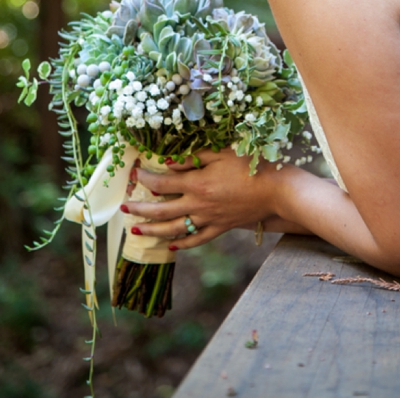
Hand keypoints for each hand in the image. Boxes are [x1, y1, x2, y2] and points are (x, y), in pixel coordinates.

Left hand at [121, 147, 279, 248]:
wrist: (276, 190)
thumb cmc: (250, 165)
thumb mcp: (222, 153)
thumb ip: (194, 157)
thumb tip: (169, 162)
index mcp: (198, 183)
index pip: (163, 182)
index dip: (145, 179)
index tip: (134, 174)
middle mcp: (199, 205)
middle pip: (162, 209)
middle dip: (140, 208)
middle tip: (123, 207)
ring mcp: (209, 219)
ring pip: (174, 229)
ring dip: (153, 230)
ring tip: (137, 230)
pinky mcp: (221, 228)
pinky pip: (198, 239)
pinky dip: (183, 244)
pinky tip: (172, 246)